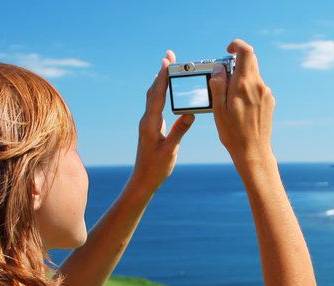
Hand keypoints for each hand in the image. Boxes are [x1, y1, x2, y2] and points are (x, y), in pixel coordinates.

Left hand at [127, 50, 193, 195]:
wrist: (143, 180)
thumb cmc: (156, 168)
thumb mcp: (170, 151)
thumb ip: (179, 131)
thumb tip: (190, 114)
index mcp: (151, 124)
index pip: (158, 95)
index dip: (163, 77)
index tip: (167, 61)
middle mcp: (147, 120)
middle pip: (154, 90)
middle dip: (162, 73)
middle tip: (169, 56)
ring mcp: (148, 123)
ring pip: (153, 96)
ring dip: (160, 80)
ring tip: (168, 66)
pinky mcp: (150, 127)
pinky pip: (155, 104)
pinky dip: (160, 92)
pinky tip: (165, 89)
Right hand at [209, 39, 275, 165]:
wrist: (253, 151)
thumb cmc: (233, 133)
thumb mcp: (218, 109)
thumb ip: (218, 85)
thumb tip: (219, 68)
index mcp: (244, 85)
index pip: (246, 51)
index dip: (237, 45)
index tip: (228, 50)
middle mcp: (258, 86)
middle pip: (250, 62)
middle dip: (235, 64)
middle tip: (223, 78)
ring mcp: (266, 93)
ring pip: (253, 76)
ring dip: (241, 79)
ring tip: (230, 99)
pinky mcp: (270, 102)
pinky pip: (257, 88)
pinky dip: (248, 90)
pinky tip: (241, 108)